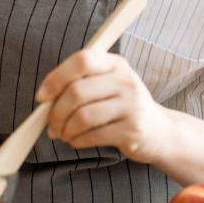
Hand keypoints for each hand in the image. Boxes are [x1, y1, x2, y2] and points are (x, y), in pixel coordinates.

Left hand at [35, 49, 172, 163]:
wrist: (161, 132)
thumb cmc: (123, 106)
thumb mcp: (109, 84)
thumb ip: (81, 83)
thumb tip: (44, 99)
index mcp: (116, 64)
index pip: (82, 60)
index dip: (56, 78)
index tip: (42, 97)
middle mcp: (126, 81)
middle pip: (77, 92)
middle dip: (56, 112)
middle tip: (51, 125)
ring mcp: (132, 105)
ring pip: (82, 116)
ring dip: (65, 129)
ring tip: (63, 134)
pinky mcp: (133, 130)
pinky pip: (93, 135)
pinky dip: (77, 141)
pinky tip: (76, 141)